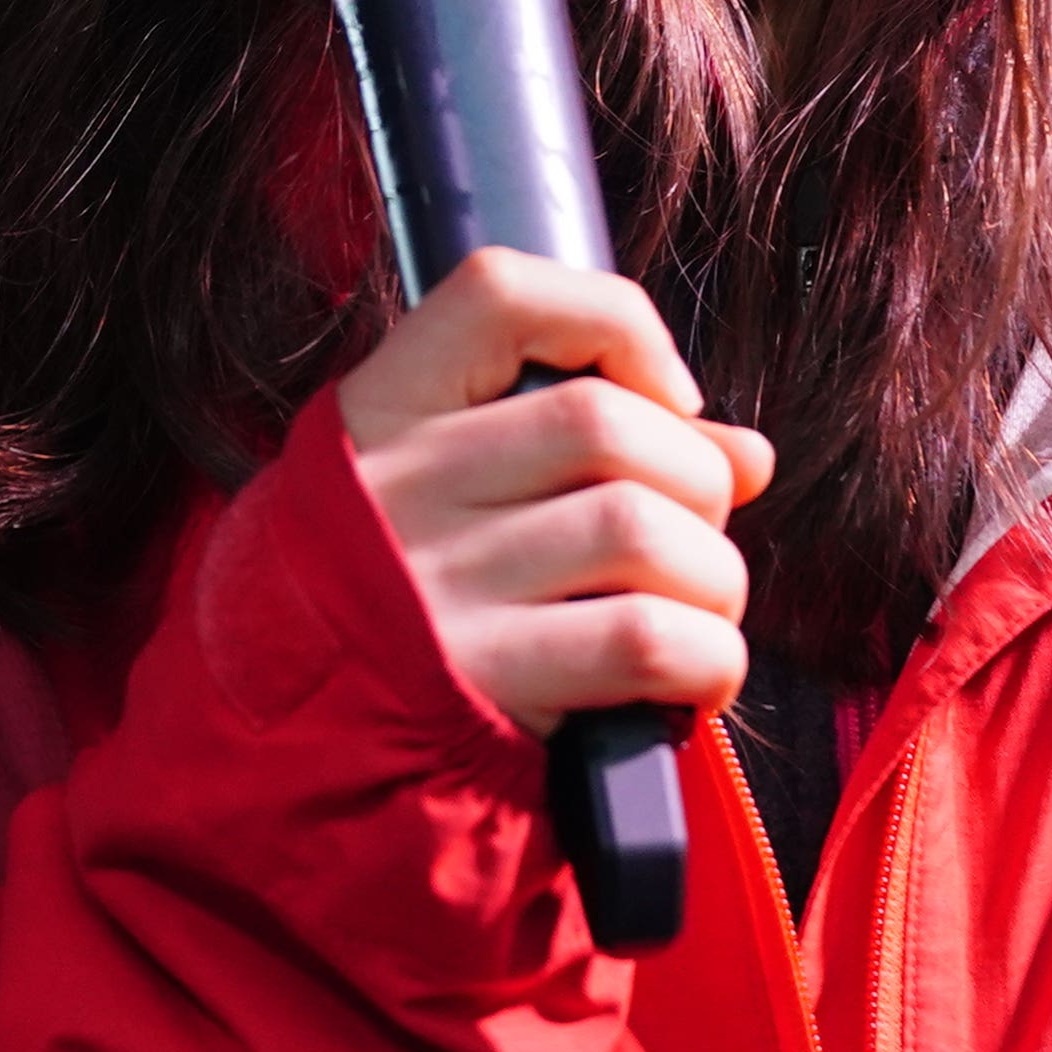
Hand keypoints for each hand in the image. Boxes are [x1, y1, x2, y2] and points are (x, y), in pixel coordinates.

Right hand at [336, 249, 776, 737]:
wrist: (304, 757)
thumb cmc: (404, 608)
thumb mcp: (444, 495)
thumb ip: (586, 446)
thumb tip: (746, 453)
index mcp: (383, 413)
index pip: (500, 294)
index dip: (615, 325)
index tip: (660, 394)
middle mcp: (401, 488)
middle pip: (610, 424)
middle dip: (698, 478)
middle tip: (691, 534)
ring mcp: (438, 589)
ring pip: (644, 527)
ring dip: (713, 575)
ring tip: (698, 609)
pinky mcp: (486, 686)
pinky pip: (647, 641)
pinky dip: (708, 656)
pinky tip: (695, 675)